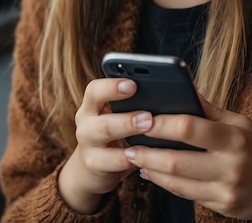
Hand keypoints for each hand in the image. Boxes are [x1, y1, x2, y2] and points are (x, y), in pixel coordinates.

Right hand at [58, 78, 153, 213]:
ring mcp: (88, 144)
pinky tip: (145, 154)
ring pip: (105, 134)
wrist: (92, 166)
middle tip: (148, 116)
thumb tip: (164, 91)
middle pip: (101, 114)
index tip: (133, 85)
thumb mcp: (115, 115)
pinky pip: (112, 161)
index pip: (95, 90)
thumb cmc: (113, 133)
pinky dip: (130, 157)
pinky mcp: (94, 164)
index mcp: (92, 104)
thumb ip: (131, 103)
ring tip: (149, 128)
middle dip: (127, 116)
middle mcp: (86, 122)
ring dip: (128, 130)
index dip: (112, 86)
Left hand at [123, 96, 251, 222]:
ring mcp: (225, 190)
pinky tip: (153, 173)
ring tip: (134, 157)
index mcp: (234, 137)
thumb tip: (184, 88)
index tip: (143, 118)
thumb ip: (210, 109)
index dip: (163, 124)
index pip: (190, 128)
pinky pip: (186, 195)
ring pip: (177, 182)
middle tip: (127, 143)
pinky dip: (165, 184)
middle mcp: (230, 165)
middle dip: (147, 152)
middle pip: (177, 160)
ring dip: (151, 170)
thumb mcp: (241, 123)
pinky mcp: (222, 207)